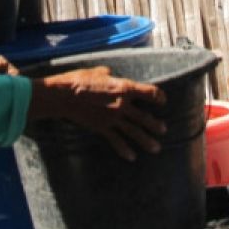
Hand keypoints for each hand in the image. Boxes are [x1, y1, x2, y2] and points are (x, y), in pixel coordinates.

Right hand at [28, 66, 166, 160]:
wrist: (64, 96)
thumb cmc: (80, 79)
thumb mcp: (99, 71)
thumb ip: (110, 75)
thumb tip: (112, 75)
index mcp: (124, 87)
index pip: (150, 92)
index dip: (159, 96)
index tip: (162, 100)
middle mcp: (122, 104)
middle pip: (144, 117)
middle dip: (155, 125)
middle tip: (164, 130)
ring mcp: (113, 118)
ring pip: (134, 132)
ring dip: (146, 140)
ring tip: (156, 148)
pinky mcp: (102, 128)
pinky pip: (116, 141)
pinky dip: (124, 150)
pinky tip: (132, 157)